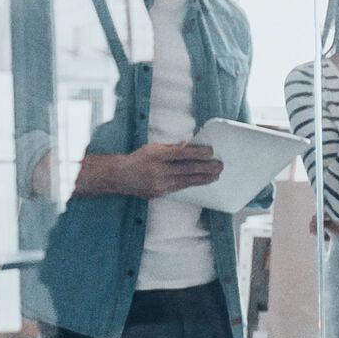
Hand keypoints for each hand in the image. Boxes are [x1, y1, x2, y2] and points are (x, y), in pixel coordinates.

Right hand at [85, 142, 222, 198]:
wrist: (118, 176)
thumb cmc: (137, 159)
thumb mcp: (153, 148)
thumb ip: (171, 147)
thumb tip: (189, 144)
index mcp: (157, 155)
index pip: (181, 153)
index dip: (198, 153)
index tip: (210, 152)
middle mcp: (158, 170)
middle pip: (187, 169)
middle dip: (205, 168)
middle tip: (219, 166)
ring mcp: (159, 183)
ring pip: (186, 181)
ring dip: (203, 178)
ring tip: (215, 175)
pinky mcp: (159, 193)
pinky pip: (179, 188)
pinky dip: (191, 184)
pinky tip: (201, 182)